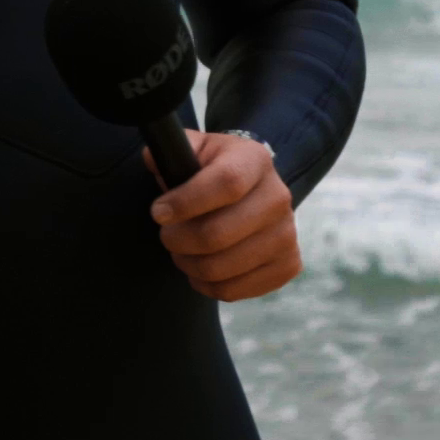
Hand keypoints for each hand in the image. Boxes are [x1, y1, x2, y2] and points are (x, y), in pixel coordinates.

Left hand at [150, 130, 302, 301]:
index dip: (186, 203)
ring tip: (181, 251)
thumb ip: (174, 148)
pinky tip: (201, 268)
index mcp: (255, 160)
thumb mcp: (196, 149)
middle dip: (177, 239)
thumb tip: (153, 159)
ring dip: (187, 264)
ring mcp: (286, 235)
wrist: (250, 191)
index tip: (158, 212)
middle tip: (167, 235)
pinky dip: (206, 285)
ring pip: (220, 268)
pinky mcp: (287, 265)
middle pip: (217, 234)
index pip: (226, 183)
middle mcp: (278, 197)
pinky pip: (233, 290)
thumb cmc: (212, 171)